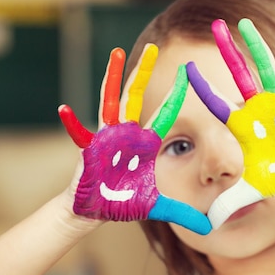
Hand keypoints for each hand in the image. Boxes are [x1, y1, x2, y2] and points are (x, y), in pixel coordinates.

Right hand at [58, 45, 210, 234]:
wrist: (97, 208)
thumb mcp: (158, 207)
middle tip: (154, 46)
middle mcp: (128, 132)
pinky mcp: (90, 146)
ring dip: (113, 77)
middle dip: (144, 71)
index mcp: (146, 142)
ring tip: (116, 53)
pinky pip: (80, 133)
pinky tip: (64, 109)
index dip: (176, 94)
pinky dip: (72, 124)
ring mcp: (108, 136)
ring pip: (112, 100)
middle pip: (138, 96)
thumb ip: (183, 213)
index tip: (188, 73)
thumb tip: (210, 228)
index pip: (166, 113)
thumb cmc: (125, 202)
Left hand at [187, 19, 274, 228]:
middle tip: (215, 24)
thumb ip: (229, 203)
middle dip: (227, 50)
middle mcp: (256, 108)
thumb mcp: (250, 190)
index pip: (216, 103)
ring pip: (266, 70)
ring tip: (247, 24)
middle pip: (238, 74)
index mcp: (241, 125)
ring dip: (257, 48)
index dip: (202, 87)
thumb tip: (208, 224)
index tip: (184, 70)